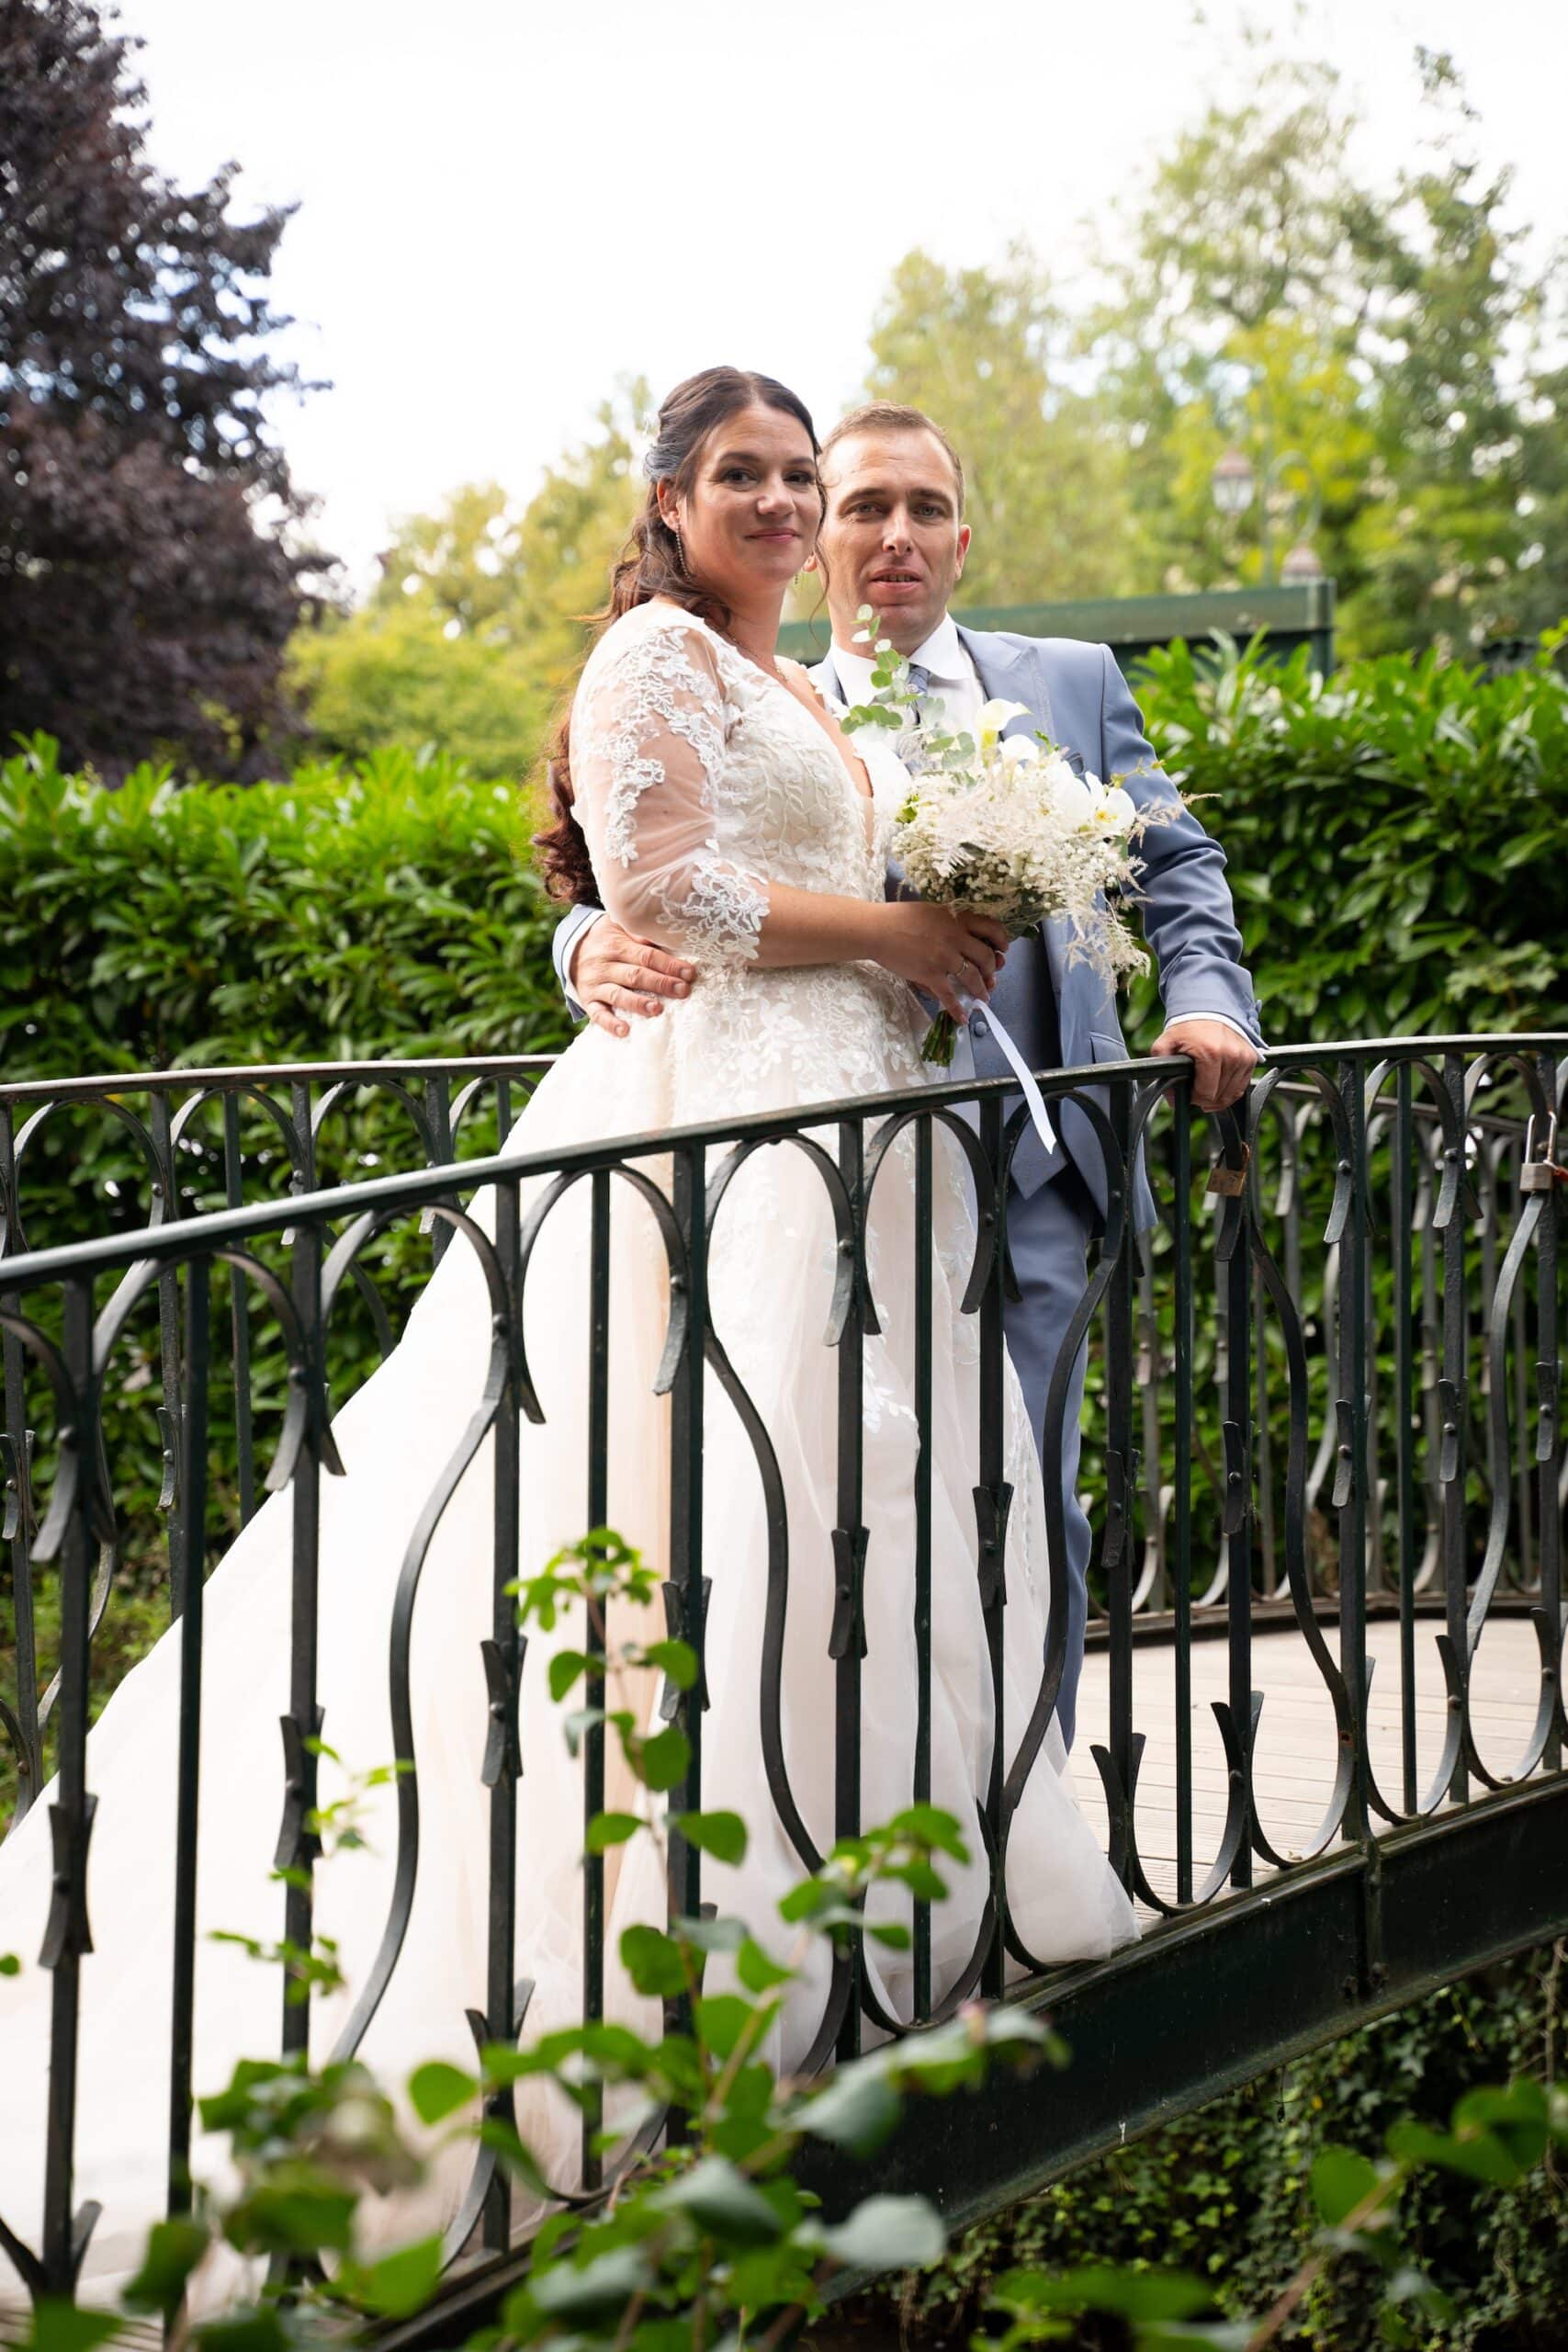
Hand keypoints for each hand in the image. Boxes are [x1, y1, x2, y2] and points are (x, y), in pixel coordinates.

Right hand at [571, 918, 695, 1038]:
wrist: (572, 947)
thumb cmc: (608, 939)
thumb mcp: (620, 927)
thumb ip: (641, 934)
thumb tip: (669, 938)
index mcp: (617, 945)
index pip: (646, 956)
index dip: (669, 965)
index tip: (689, 973)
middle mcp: (605, 965)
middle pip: (636, 975)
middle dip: (661, 983)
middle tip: (683, 991)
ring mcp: (596, 984)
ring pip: (618, 995)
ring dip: (638, 1003)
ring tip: (657, 1009)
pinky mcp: (588, 1000)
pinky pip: (597, 1014)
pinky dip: (610, 1023)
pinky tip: (624, 1030)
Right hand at [873, 903, 1008, 1024]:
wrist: (876, 930)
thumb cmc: (899, 917)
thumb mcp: (932, 912)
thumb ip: (950, 922)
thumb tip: (963, 937)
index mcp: (957, 918)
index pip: (990, 928)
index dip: (1001, 940)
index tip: (1003, 949)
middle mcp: (955, 937)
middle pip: (985, 956)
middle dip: (992, 969)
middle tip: (992, 977)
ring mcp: (944, 957)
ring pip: (973, 977)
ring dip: (981, 989)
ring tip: (984, 997)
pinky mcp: (930, 974)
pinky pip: (949, 995)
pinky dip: (957, 1009)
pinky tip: (962, 1018)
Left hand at [1151, 1019, 1257, 1113]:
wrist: (1209, 1007)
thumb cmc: (1187, 1028)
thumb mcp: (1166, 1043)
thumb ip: (1162, 1068)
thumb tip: (1171, 1098)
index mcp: (1211, 1053)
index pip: (1206, 1094)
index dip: (1194, 1098)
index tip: (1188, 1090)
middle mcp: (1232, 1055)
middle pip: (1219, 1096)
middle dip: (1205, 1097)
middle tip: (1196, 1087)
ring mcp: (1244, 1057)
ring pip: (1232, 1094)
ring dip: (1218, 1094)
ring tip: (1207, 1084)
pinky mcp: (1252, 1058)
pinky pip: (1242, 1086)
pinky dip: (1230, 1089)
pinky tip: (1219, 1083)